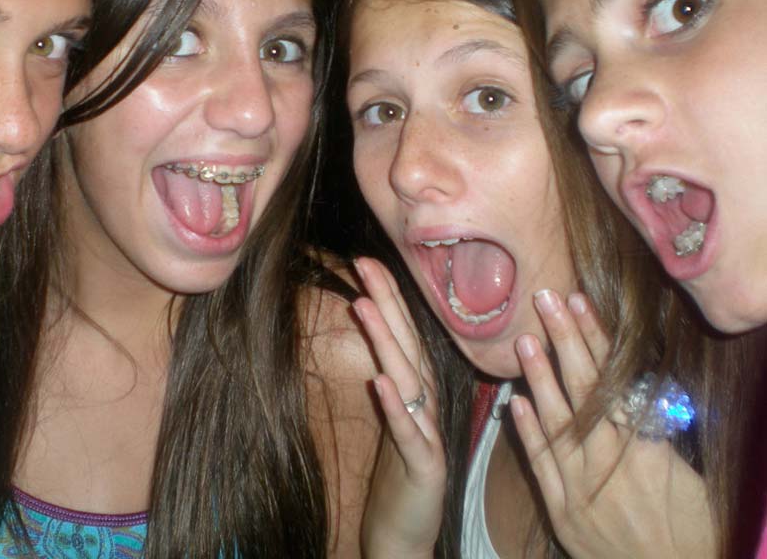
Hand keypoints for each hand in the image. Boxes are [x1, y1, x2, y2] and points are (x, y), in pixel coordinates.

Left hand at [353, 256, 444, 558]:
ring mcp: (427, 433)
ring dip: (387, 342)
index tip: (368, 260)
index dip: (388, 297)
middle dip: (387, 302)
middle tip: (366, 263)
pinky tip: (380, 382)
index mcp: (419, 390)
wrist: (408, 534)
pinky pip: (409, 433)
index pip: (404, 334)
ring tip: (364, 307)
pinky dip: (396, 405)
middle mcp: (427, 403)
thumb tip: (377, 336)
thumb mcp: (394, 417)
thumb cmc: (399, 475)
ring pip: (408, 379)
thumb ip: (392, 378)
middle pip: (407, 344)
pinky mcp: (424, 466)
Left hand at [511, 290, 713, 557]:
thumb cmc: (696, 531)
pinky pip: (541, 466)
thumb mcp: (692, 476)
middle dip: (564, 341)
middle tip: (546, 300)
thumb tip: (644, 385)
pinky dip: (528, 433)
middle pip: (584, 390)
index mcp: (647, 449)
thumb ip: (661, 431)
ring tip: (523, 340)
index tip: (580, 303)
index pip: (616, 379)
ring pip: (556, 422)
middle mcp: (612, 462)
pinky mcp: (563, 512)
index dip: (597, 339)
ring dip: (539, 378)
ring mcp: (582, 487)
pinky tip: (513, 402)